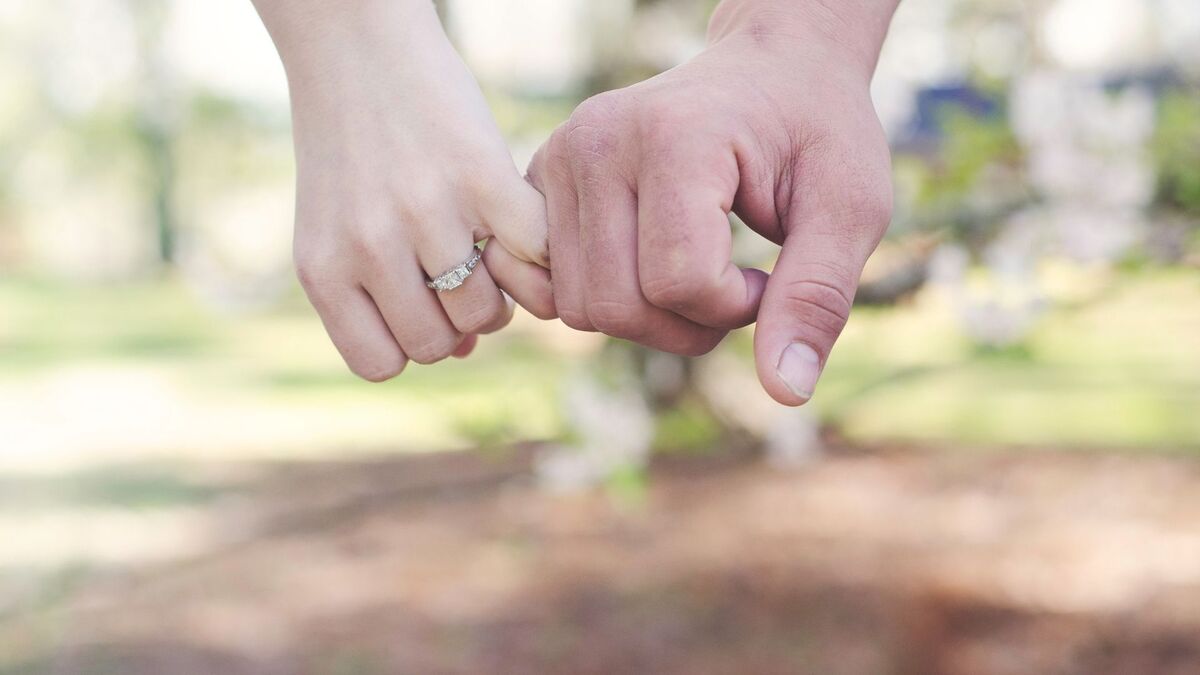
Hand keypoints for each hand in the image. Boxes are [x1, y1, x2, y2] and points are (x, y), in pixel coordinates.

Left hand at [255, 0, 553, 380]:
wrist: (357, 44)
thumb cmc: (353, 146)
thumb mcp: (342, 226)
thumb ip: (386, 298)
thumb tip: (466, 352)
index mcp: (324, 268)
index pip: (382, 365)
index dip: (411, 342)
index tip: (422, 304)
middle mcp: (368, 246)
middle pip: (437, 345)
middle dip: (456, 320)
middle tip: (462, 272)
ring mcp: (427, 212)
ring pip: (486, 313)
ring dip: (499, 291)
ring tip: (488, 246)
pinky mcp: (483, 176)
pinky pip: (534, 260)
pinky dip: (539, 256)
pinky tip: (522, 226)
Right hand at [529, 0, 895, 404]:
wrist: (769, 70)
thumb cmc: (816, 134)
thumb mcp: (849, 208)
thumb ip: (817, 296)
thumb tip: (786, 392)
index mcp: (675, 136)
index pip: (680, 281)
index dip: (736, 307)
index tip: (769, 275)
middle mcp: (597, 142)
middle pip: (618, 306)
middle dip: (688, 326)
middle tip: (735, 287)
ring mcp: (558, 159)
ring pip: (580, 310)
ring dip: (646, 320)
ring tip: (694, 274)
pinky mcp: (538, 182)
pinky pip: (546, 287)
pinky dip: (598, 302)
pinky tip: (641, 274)